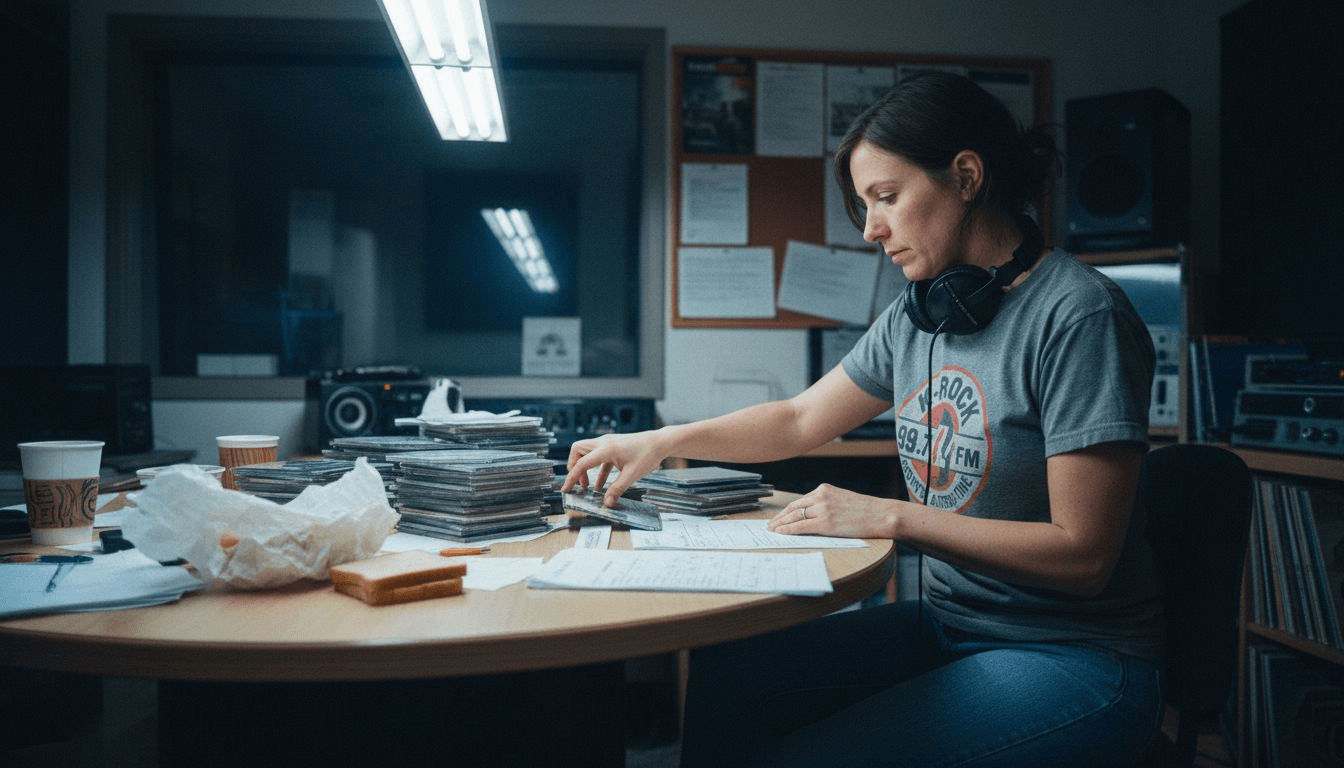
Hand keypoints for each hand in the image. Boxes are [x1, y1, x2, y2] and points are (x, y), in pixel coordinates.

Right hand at [562, 430, 666, 506]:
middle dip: (574, 467)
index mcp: (606, 449)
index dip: (572, 477)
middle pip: (578, 450)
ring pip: (587, 452)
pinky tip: (601, 485)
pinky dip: (597, 470)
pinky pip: (599, 458)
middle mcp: (604, 443)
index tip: (566, 489)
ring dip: (585, 468)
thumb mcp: (632, 475)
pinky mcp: (614, 447)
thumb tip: (607, 504)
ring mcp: (608, 443)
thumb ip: (617, 489)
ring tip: (587, 486)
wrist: (660, 442)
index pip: (582, 463)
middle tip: (578, 483)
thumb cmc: (648, 454)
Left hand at [766, 483, 896, 538]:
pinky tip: (781, 533)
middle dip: (779, 518)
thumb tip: (811, 515)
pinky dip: (788, 530)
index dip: (786, 511)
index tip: (778, 517)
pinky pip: (801, 527)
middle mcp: (821, 496)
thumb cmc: (865, 510)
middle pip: (793, 508)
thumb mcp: (842, 500)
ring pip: (794, 517)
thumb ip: (826, 503)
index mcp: (824, 489)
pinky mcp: (826, 523)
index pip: (799, 501)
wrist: (881, 514)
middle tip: (769, 525)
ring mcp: (823, 509)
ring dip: (780, 525)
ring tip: (772, 531)